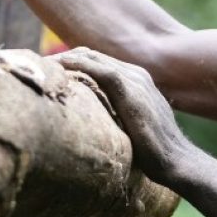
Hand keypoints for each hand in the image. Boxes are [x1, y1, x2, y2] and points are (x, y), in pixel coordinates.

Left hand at [53, 48, 190, 183]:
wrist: (177, 161)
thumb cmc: (155, 152)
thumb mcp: (134, 126)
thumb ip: (117, 116)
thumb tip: (92, 126)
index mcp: (138, 80)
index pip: (100, 62)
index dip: (74, 62)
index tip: (50, 70)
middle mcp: (137, 74)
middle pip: (94, 56)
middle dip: (67, 57)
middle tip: (39, 66)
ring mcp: (136, 80)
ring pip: (95, 58)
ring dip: (68, 58)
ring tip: (43, 65)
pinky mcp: (132, 91)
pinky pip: (102, 70)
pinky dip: (79, 64)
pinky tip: (60, 65)